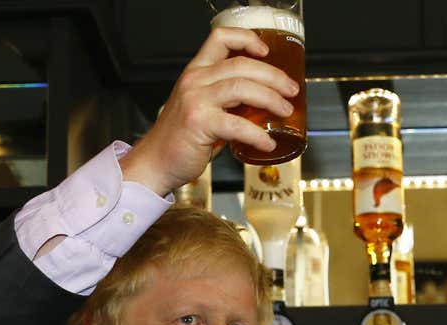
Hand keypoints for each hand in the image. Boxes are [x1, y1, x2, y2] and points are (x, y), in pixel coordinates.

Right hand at [119, 26, 299, 196]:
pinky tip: (267, 143)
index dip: (248, 39)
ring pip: (242, 88)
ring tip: (285, 111)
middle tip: (291, 90)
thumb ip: (226, 100)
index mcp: (196, 72)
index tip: (267, 51)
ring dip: (271, 99)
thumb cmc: (180, 139)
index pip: (221, 38)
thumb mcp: (200, 107)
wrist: (155, 163)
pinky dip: (258, 135)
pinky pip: (237, 125)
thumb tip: (261, 103)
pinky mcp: (199, 124)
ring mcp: (195, 101)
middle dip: (274, 76)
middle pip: (242, 64)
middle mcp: (195, 81)